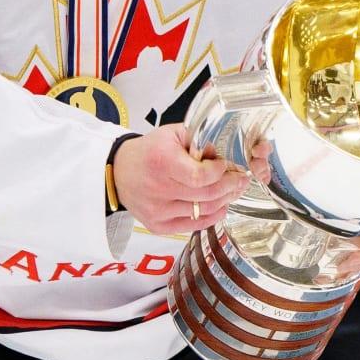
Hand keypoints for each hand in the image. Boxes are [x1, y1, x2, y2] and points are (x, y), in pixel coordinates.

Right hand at [112, 124, 250, 234]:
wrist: (119, 172)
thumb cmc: (148, 152)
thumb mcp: (171, 134)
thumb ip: (198, 138)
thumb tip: (223, 152)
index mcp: (162, 161)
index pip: (200, 176)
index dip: (220, 172)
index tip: (226, 165)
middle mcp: (158, 188)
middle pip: (206, 195)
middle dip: (230, 186)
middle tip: (240, 179)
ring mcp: (157, 210)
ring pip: (204, 211)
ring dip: (224, 201)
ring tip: (233, 190)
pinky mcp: (157, 225)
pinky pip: (194, 224)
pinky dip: (212, 216)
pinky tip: (220, 205)